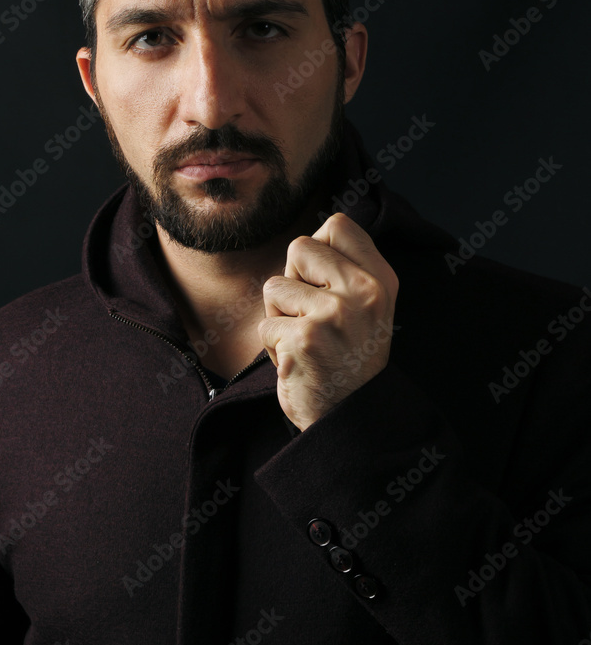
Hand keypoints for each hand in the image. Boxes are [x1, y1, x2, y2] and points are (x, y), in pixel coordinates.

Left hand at [257, 213, 398, 431]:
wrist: (352, 419)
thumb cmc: (349, 358)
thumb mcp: (366, 307)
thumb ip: (347, 269)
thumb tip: (315, 233)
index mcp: (380, 280)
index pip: (338, 225)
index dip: (318, 251)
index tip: (324, 283)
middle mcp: (363, 292)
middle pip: (299, 247)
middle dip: (293, 282)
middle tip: (313, 318)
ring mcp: (334, 315)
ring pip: (274, 287)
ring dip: (279, 317)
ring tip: (306, 342)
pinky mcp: (305, 339)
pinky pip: (265, 326)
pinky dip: (273, 348)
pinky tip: (298, 363)